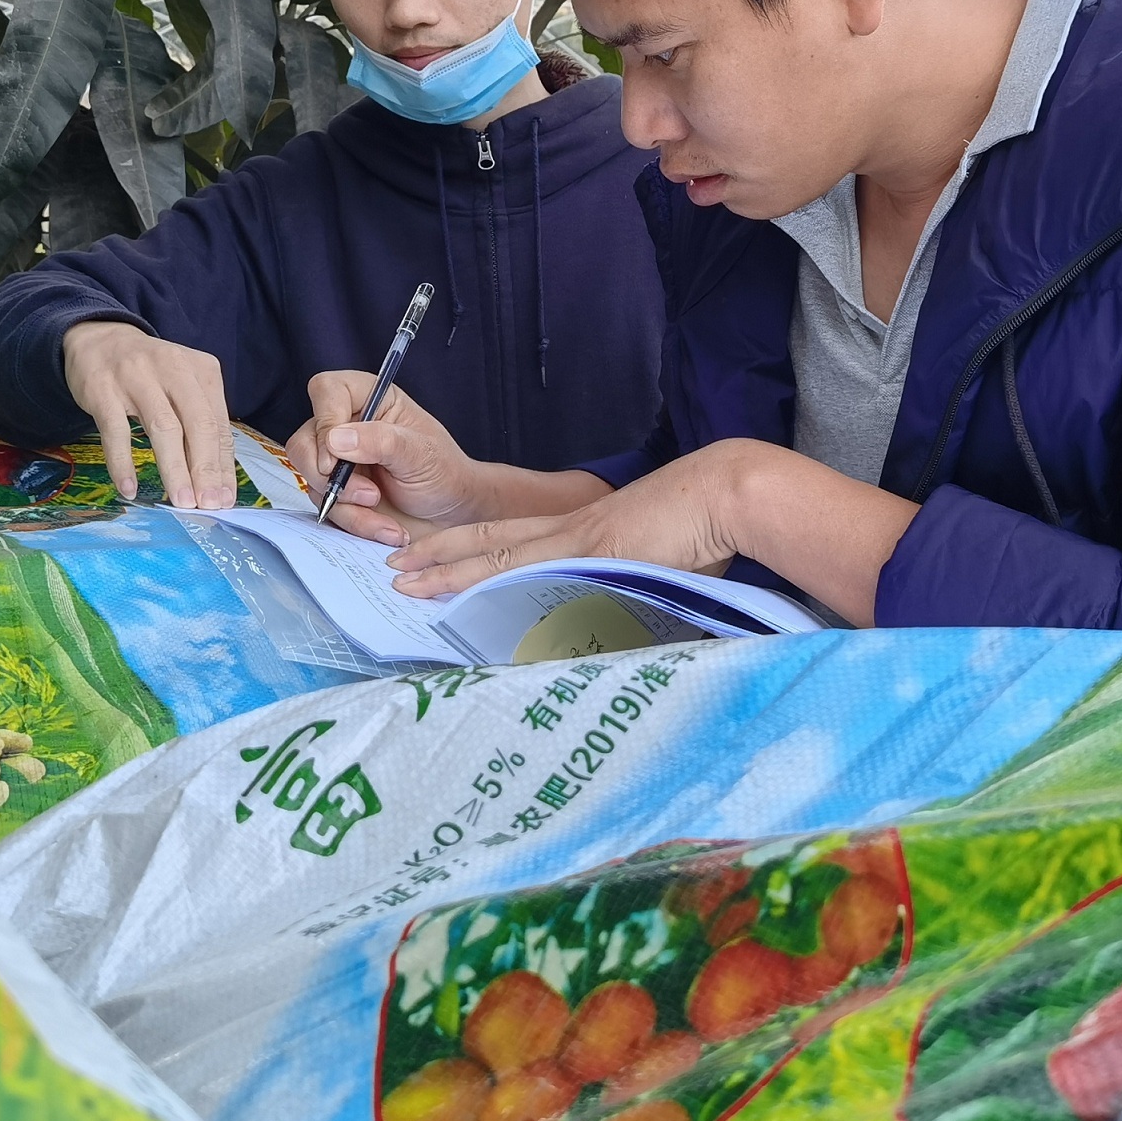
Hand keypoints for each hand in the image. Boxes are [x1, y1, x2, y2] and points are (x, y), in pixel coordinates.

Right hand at [61, 320, 234, 508]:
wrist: (98, 339)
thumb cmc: (151, 373)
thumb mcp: (184, 385)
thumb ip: (200, 424)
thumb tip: (215, 479)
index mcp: (202, 370)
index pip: (218, 424)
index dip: (223, 465)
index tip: (225, 498)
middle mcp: (174, 369)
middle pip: (197, 424)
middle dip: (205, 469)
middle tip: (208, 504)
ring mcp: (137, 378)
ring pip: (163, 428)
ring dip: (174, 469)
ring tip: (182, 501)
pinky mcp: (103, 390)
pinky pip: (116, 432)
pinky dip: (123, 463)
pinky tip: (130, 489)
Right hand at [285, 371, 485, 546]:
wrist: (453, 516)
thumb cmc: (444, 473)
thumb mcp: (421, 453)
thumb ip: (381, 441)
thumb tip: (335, 439)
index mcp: (370, 399)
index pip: (326, 391)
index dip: (325, 419)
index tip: (336, 453)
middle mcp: (347, 427)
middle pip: (304, 440)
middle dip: (328, 474)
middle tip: (366, 493)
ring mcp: (338, 463)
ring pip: (311, 481)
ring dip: (346, 504)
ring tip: (381, 508)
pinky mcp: (337, 495)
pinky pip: (325, 509)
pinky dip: (354, 522)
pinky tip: (385, 527)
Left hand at [385, 443, 750, 596]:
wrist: (727, 492)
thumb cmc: (705, 529)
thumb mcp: (659, 566)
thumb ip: (632, 593)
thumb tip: (619, 628)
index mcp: (584, 533)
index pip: (513, 540)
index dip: (468, 549)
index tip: (432, 560)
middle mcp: (570, 532)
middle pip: (489, 541)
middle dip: (439, 556)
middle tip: (394, 569)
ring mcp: (577, 540)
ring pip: (496, 554)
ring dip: (448, 569)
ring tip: (405, 580)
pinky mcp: (592, 551)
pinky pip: (531, 570)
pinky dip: (495, 584)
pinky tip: (464, 597)